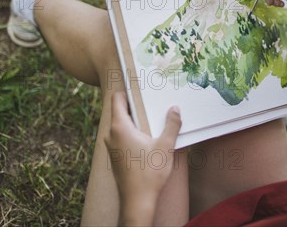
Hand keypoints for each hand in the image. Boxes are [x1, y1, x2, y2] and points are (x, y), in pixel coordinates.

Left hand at [104, 91, 181, 225]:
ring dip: (133, 119)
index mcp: (120, 127)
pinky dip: (131, 132)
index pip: (117, 99)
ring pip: (120, 124)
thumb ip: (171, 125)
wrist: (137, 202)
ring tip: (151, 117)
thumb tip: (175, 109)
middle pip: (119, 110)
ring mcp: (111, 146)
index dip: (126, 90)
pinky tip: (147, 137)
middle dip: (134, 104)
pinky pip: (121, 136)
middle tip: (151, 99)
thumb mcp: (165, 146)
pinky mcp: (115, 156)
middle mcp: (111, 134)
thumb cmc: (149, 174)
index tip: (138, 85)